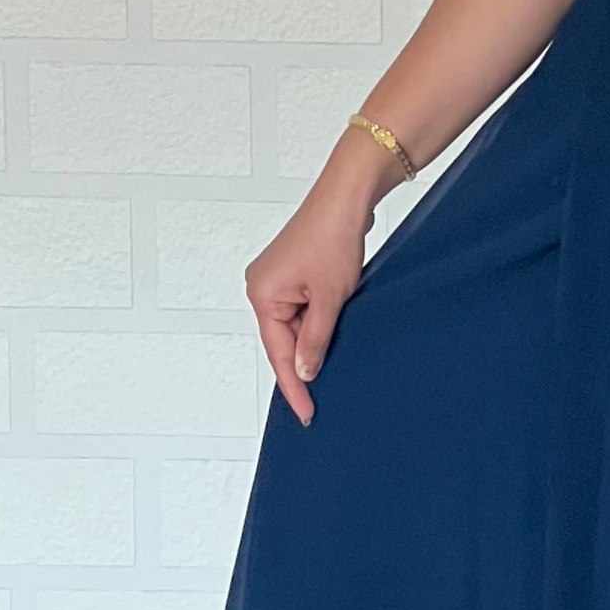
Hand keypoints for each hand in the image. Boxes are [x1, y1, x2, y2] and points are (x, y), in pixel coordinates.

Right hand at [245, 149, 381, 424]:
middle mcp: (262, 287)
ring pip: (296, 326)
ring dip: (315, 340)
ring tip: (335, 363)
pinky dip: (318, 323)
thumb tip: (305, 372)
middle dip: (305, 364)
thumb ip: (316, 340)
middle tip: (324, 399)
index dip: (295, 387)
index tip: (307, 413)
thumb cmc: (334, 237)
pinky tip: (334, 335)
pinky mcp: (294, 272)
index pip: (278, 354)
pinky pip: (303, 309)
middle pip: (283, 341)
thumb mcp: (331, 298)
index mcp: (262, 295)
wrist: (347, 196)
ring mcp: (277, 279)